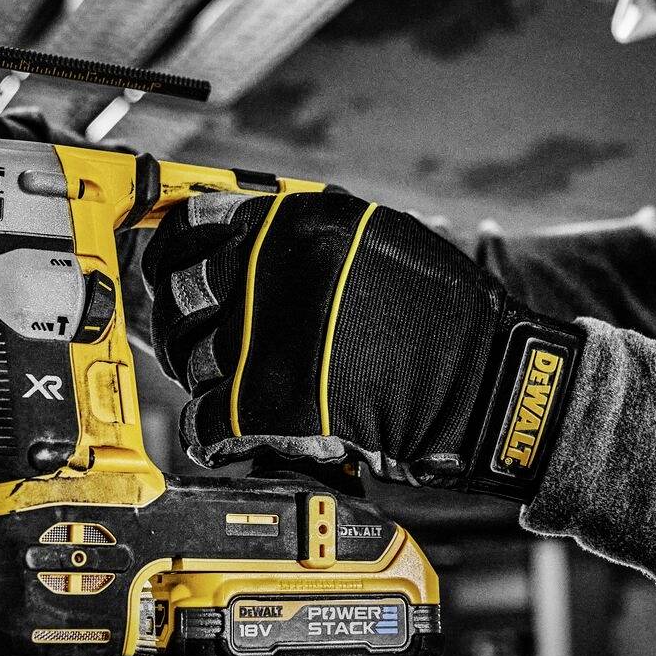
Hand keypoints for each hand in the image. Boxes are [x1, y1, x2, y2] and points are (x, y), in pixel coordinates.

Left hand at [141, 189, 582, 499]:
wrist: (487, 382)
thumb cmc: (444, 315)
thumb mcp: (376, 237)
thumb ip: (305, 236)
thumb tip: (239, 239)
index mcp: (292, 222)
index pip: (191, 224)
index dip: (172, 251)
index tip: (168, 269)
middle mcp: (267, 269)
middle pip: (179, 295)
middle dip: (183, 321)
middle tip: (199, 340)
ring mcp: (261, 337)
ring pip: (189, 360)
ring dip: (208, 378)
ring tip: (243, 388)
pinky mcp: (264, 404)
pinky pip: (205, 422)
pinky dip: (218, 434)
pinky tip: (241, 432)